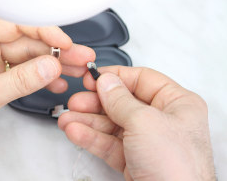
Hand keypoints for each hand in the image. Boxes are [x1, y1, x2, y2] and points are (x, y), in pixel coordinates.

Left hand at [0, 16, 94, 169]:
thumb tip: (49, 66)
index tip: (64, 43)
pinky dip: (40, 79)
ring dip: (52, 65)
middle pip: (26, 42)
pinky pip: (23, 75)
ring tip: (76, 70)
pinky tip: (55, 83)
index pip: (14, 24)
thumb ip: (18, 81)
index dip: (42, 31)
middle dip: (55, 50)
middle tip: (80, 57)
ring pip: (28, 59)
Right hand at [58, 67, 214, 180]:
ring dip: (87, 121)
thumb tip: (105, 81)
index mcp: (176, 104)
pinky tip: (75, 132)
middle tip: (76, 101)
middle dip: (95, 102)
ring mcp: (147, 142)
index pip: (142, 79)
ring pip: (111, 124)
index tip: (92, 77)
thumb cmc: (177, 167)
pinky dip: (90, 137)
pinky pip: (108, 143)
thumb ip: (120, 99)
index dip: (115, 77)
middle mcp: (162, 121)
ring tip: (67, 119)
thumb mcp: (144, 122)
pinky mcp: (134, 160)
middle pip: (122, 102)